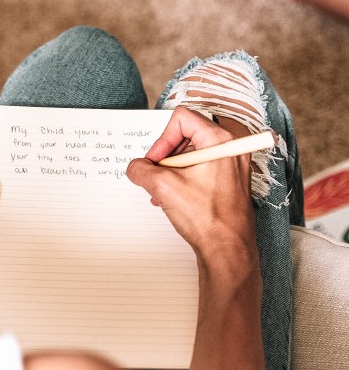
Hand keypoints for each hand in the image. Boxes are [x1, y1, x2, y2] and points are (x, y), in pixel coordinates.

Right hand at [126, 107, 255, 258]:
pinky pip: (202, 169)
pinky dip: (185, 179)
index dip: (163, 139)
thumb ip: (141, 170)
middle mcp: (231, 149)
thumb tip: (135, 167)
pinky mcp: (231, 182)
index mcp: (220, 141)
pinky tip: (174, 199)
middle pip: (188, 135)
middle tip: (158, 175)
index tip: (156, 161)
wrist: (229, 250)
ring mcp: (233, 166)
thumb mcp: (163, 187)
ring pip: (193, 154)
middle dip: (166, 157)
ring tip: (164, 192)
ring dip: (173, 170)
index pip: (182, 119)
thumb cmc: (209, 219)